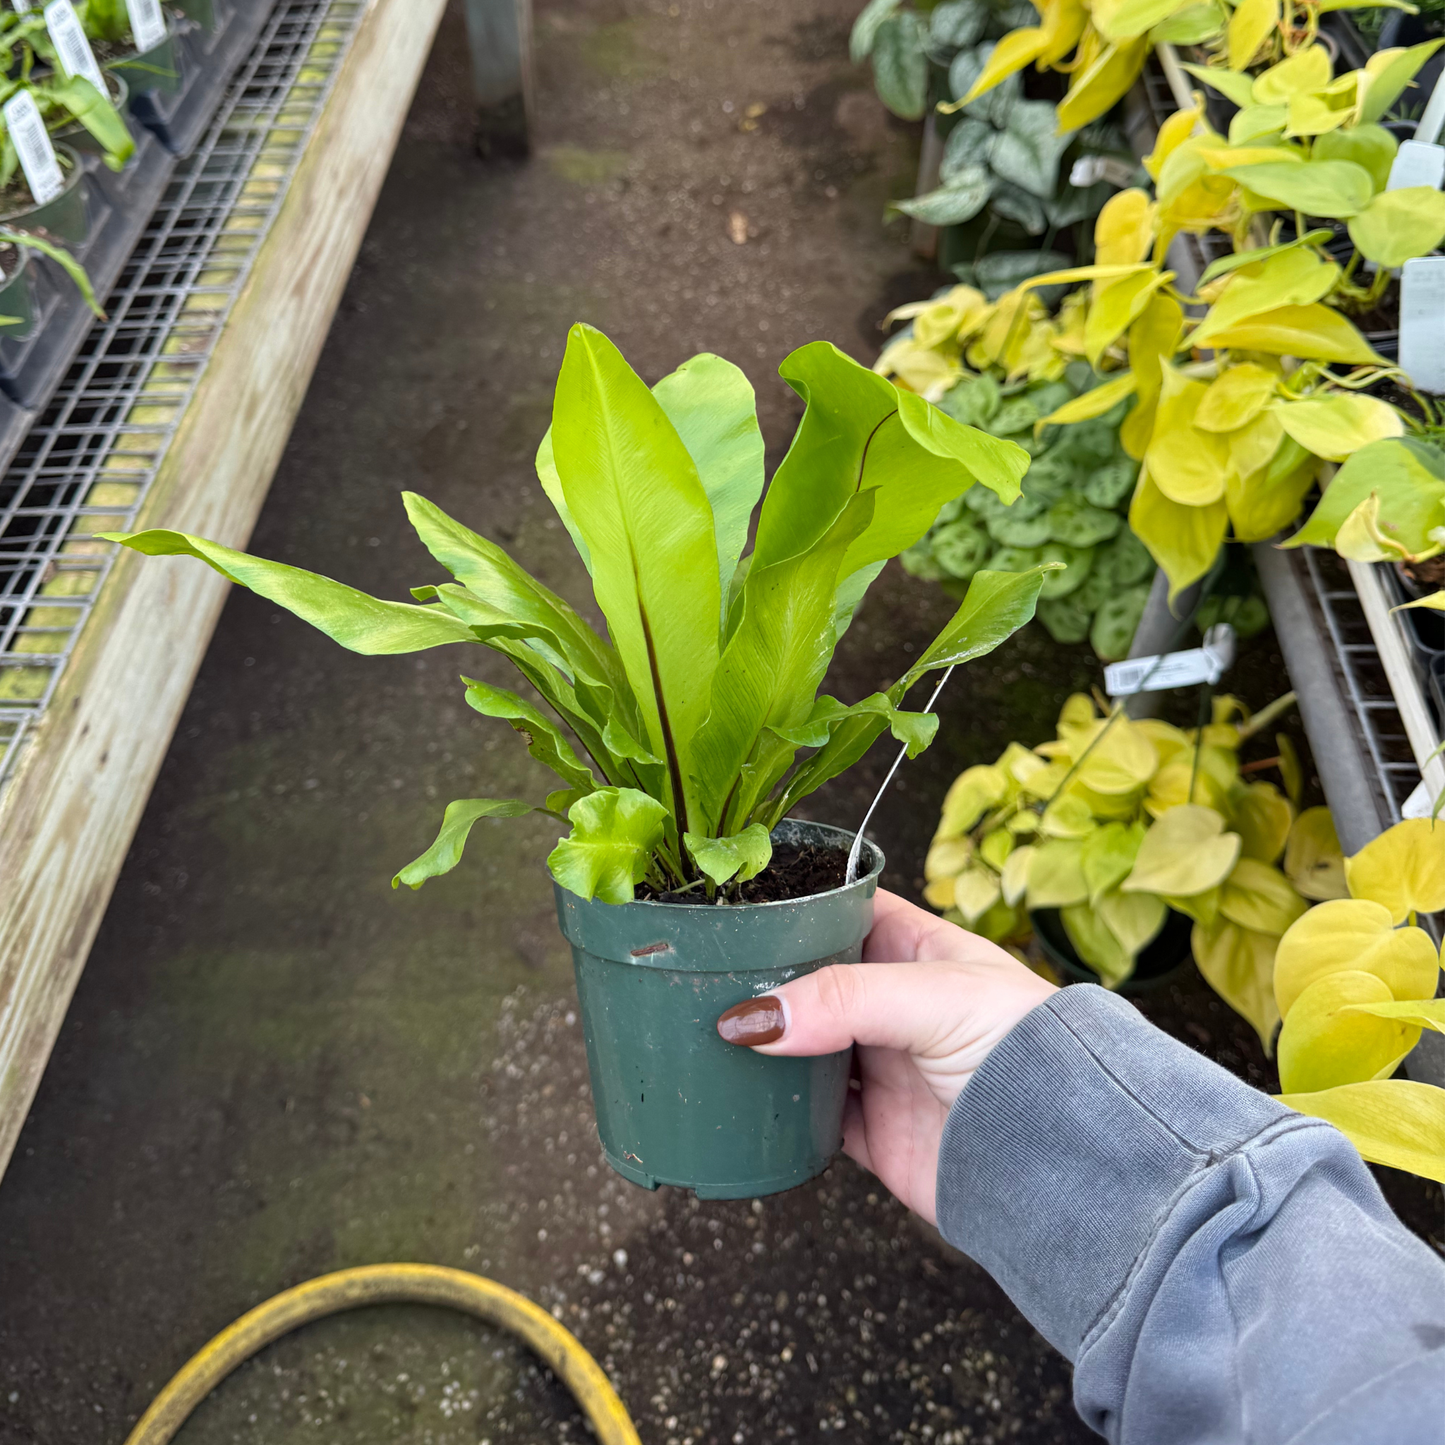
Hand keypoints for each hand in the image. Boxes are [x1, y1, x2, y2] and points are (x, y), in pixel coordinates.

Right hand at [716, 888, 1054, 1223]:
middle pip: (812, 982)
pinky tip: (749, 1097)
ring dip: (767, 1046)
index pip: (846, 911)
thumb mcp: (935, 999)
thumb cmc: (1028, 1053)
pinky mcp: (873, 1132)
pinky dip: (778, 1112)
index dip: (799, 905)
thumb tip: (755, 1017)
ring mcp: (882, 1069)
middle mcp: (895, 1007)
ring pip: (803, 1049)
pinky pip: (809, 1118)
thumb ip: (844, 999)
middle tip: (708, 974)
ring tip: (713, 1032)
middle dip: (767, 980)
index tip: (741, 905)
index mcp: (918, 952)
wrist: (1064, 1161)